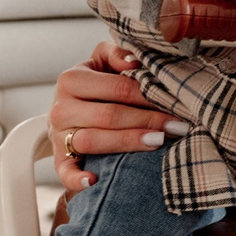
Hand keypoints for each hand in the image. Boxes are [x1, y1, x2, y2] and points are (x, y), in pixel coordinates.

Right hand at [48, 41, 189, 193]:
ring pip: (92, 141)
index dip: (149, 95)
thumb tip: (135, 60)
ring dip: (128, 143)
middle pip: (109, 115)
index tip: (177, 103)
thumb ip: (117, 54)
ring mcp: (58, 134)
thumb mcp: (102, 61)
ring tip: (158, 142)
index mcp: (71, 79)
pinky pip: (63, 171)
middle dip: (148, 120)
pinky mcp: (58, 158)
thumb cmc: (94, 83)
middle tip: (178, 126)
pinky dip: (76, 178)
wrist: (67, 107)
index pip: (118, 88)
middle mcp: (61, 107)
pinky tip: (93, 181)